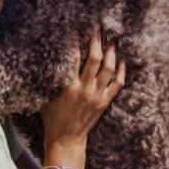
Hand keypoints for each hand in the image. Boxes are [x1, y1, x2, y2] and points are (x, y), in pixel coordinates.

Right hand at [41, 29, 125, 149]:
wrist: (66, 139)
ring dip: (110, 53)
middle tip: (98, 30)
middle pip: (94, 58)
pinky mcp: (105, 101)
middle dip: (96, 41)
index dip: (75, 41)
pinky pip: (117, 84)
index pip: (74, 57)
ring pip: (108, 68)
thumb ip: (51, 80)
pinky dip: (121, 71)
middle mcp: (84, 88)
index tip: (76, 29)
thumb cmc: (53, 118)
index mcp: (68, 86)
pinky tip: (122, 62)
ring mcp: (97, 95)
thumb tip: (49, 62)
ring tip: (111, 41)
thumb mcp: (46, 97)